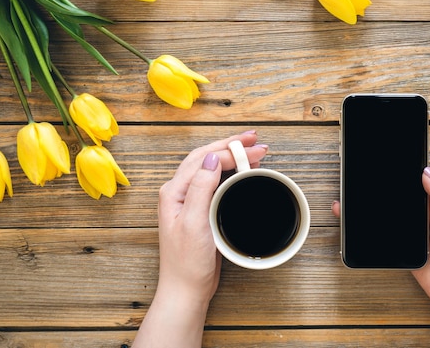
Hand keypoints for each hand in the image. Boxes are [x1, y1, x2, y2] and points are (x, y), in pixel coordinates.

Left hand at [133, 131, 267, 347]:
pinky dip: (230, 172)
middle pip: (206, 157)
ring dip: (231, 156)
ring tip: (254, 151)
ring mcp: (189, 201)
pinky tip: (242, 171)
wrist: (186, 289)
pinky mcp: (199, 210)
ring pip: (210, 168)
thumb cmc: (186, 262)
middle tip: (256, 140)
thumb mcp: (194, 224)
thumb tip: (212, 159)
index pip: (203, 159)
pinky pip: (215, 182)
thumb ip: (200, 189)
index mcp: (174, 192)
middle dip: (231, 145)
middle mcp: (179, 192)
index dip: (228, 148)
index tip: (251, 147)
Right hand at [333, 167, 429, 347]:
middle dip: (385, 192)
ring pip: (393, 218)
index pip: (422, 183)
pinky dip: (376, 234)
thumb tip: (428, 173)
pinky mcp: (408, 252)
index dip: (406, 174)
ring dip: (378, 213)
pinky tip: (364, 229)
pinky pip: (388, 239)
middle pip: (403, 199)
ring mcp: (417, 236)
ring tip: (354, 203)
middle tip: (361, 183)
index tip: (385, 164)